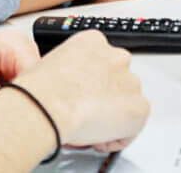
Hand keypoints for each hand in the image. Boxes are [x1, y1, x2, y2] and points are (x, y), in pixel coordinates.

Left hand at [0, 31, 39, 116]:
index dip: (32, 100)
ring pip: (28, 87)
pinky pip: (18, 87)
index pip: (41, 79)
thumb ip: (6, 102)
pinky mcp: (5, 66)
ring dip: (14, 100)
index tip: (19, 114)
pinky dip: (7, 99)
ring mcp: (12, 55)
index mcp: (13, 44)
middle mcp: (17, 45)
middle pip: (37, 82)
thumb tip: (30, 111)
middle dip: (22, 100)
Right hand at [14, 30, 148, 151]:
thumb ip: (69, 68)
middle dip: (104, 97)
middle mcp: (116, 56)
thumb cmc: (41, 88)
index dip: (91, 84)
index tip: (82, 95)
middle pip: (117, 81)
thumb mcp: (52, 62)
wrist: (49, 103)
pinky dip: (117, 137)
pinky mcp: (138, 107)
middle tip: (85, 113)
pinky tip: (96, 138)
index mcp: (93, 41)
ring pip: (127, 103)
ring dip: (111, 116)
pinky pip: (132, 128)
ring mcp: (130, 81)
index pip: (102, 62)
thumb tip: (67, 86)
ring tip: (88, 127)